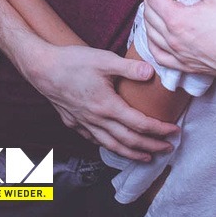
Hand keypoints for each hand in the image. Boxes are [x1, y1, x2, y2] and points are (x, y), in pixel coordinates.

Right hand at [25, 42, 178, 160]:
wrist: (41, 68)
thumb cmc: (72, 61)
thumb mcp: (105, 59)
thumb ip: (129, 68)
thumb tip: (152, 72)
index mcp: (107, 106)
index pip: (139, 124)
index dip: (159, 130)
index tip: (174, 132)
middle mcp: (95, 119)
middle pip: (128, 140)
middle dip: (150, 146)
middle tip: (168, 149)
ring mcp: (82, 123)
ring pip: (110, 145)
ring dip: (131, 153)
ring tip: (146, 157)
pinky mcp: (73, 122)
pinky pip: (94, 140)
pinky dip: (108, 146)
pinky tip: (114, 146)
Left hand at [142, 0, 215, 78]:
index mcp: (177, 19)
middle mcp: (172, 38)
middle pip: (149, 15)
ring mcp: (177, 54)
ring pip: (150, 35)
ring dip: (148, 18)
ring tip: (155, 8)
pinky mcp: (184, 65)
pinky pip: (158, 55)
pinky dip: (152, 43)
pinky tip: (156, 38)